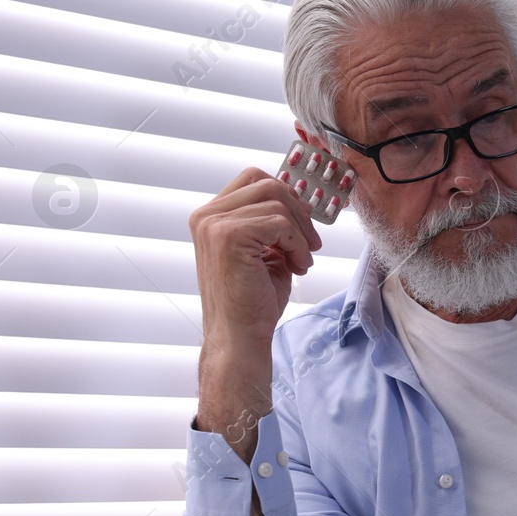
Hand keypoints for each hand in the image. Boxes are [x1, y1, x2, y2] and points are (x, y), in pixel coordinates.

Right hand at [189, 165, 323, 350]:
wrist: (240, 336)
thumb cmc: (253, 300)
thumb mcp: (265, 251)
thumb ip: (273, 223)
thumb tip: (299, 200)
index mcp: (210, 216)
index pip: (253, 179)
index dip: (285, 197)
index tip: (301, 226)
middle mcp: (206, 215)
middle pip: (266, 184)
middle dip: (298, 211)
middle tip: (311, 243)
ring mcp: (214, 224)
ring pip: (277, 202)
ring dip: (300, 232)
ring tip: (301, 260)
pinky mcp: (229, 236)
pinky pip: (279, 223)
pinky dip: (297, 244)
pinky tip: (298, 266)